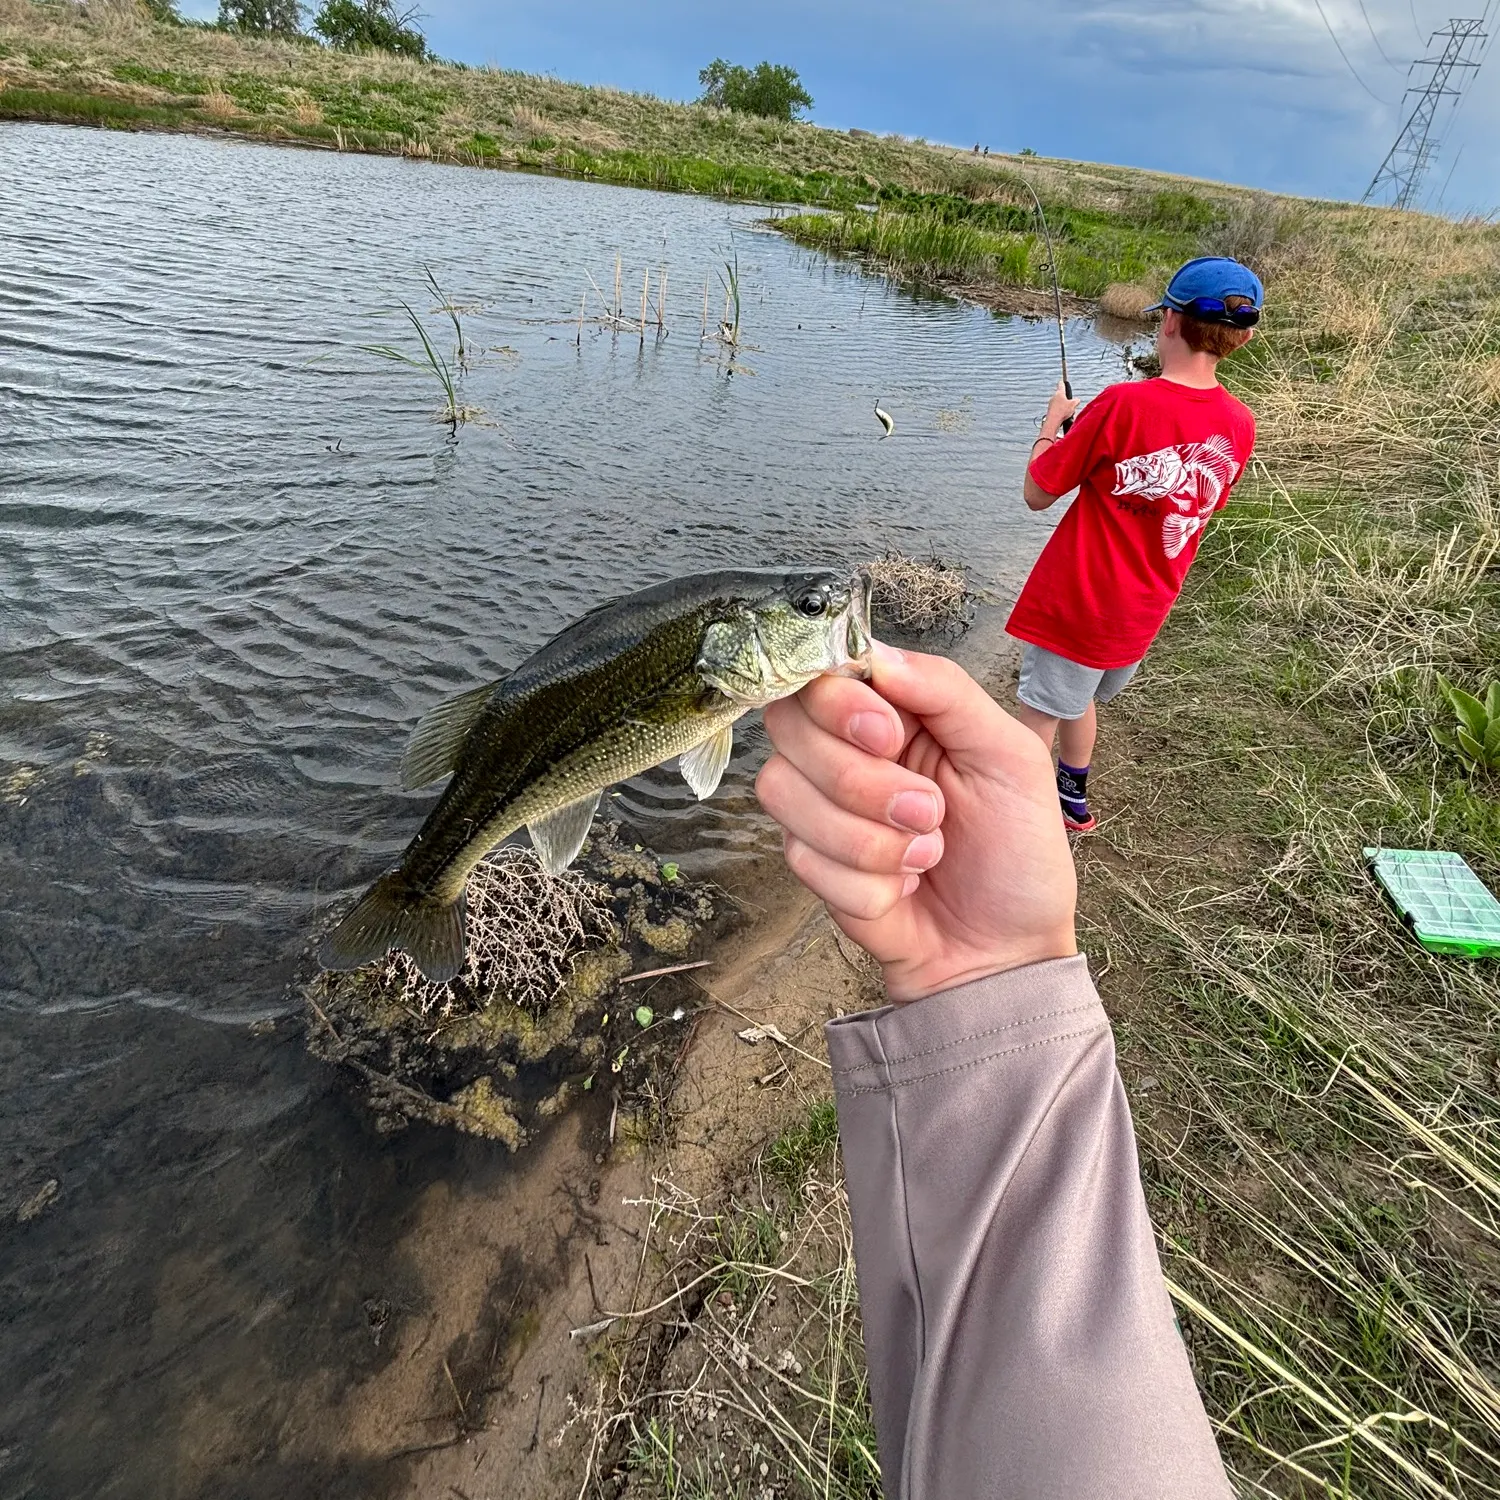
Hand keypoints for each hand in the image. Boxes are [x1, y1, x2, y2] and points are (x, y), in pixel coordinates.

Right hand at [757, 643, 1076, 1000]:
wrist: (1007, 950)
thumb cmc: (1018, 850)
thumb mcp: (1008, 755)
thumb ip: (946, 690)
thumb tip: (876, 655)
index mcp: (893, 709)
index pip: (821, 672)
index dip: (840, 702)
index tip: (888, 736)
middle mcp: (844, 749)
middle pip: (787, 724)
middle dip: (861, 778)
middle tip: (930, 810)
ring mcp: (820, 808)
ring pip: (784, 792)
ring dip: (869, 837)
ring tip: (927, 853)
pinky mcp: (811, 865)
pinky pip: (804, 858)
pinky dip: (869, 883)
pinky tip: (904, 888)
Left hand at [1042, 379, 1080, 436]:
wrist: (1053, 421)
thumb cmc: (1062, 411)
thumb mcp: (1073, 405)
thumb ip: (1076, 401)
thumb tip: (1077, 400)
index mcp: (1059, 393)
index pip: (1061, 385)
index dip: (1063, 382)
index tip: (1062, 380)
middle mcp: (1054, 397)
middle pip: (1061, 395)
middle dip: (1066, 398)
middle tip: (1071, 404)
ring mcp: (1051, 404)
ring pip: (1059, 403)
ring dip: (1064, 406)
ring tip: (1068, 412)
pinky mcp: (1050, 410)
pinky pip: (1057, 409)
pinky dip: (1061, 411)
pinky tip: (1063, 416)